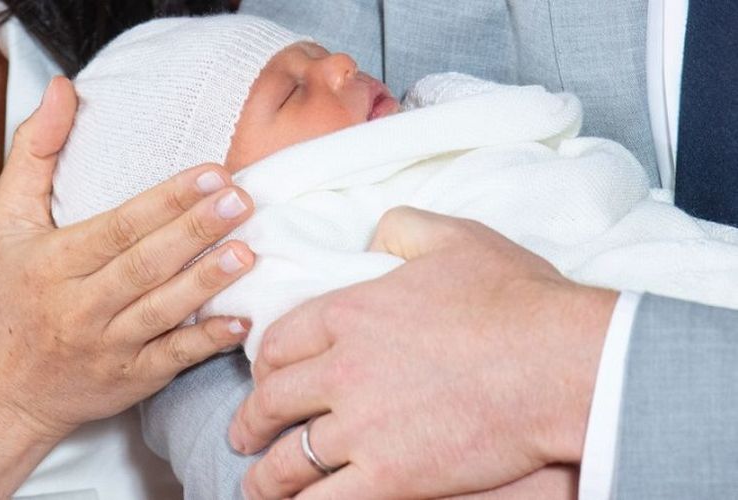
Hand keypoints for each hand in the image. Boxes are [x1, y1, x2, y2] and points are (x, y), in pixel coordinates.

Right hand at [0, 78, 254, 492]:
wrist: (1, 389)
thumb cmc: (7, 294)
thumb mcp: (5, 221)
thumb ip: (36, 153)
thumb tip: (64, 90)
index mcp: (55, 261)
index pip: (119, 226)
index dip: (167, 199)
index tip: (212, 172)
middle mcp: (81, 304)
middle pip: (145, 264)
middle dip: (196, 231)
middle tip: (241, 201)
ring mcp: (108, 345)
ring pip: (162, 310)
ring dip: (206, 282)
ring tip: (247, 253)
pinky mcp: (131, 377)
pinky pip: (172, 358)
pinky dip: (207, 341)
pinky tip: (241, 321)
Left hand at [231, 207, 616, 498]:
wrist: (557, 360)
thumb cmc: (512, 298)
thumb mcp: (454, 238)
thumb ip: (402, 227)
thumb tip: (375, 233)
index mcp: (350, 313)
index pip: (280, 341)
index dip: (264, 363)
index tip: (263, 377)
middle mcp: (342, 370)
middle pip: (272, 401)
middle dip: (251, 421)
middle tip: (244, 433)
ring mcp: (362, 427)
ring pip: (290, 460)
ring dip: (265, 476)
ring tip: (258, 483)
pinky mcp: (391, 476)